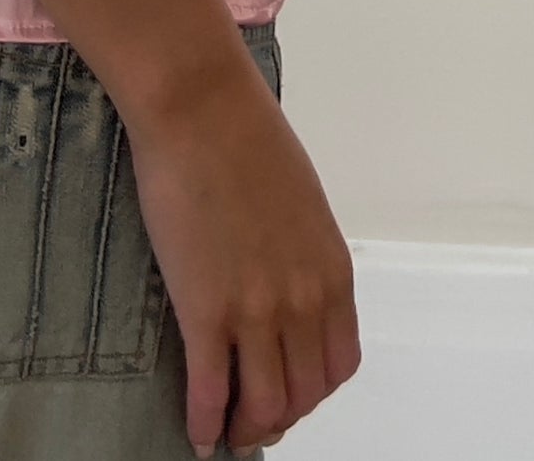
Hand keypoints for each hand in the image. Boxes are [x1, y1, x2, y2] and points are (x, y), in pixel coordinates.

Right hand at [123, 49, 360, 452]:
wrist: (200, 107)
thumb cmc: (245, 135)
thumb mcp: (299, 201)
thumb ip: (299, 252)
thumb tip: (280, 280)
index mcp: (332, 273)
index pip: (337, 366)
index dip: (312, 391)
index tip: (289, 391)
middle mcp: (304, 303)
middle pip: (303, 393)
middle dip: (280, 415)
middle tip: (255, 418)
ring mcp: (255, 310)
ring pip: (264, 403)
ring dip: (246, 427)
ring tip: (227, 431)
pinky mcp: (205, 309)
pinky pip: (211, 388)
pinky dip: (205, 421)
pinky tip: (196, 432)